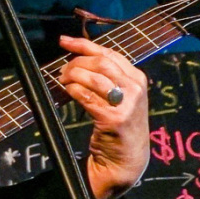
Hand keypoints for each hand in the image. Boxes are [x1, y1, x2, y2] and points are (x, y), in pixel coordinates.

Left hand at [59, 35, 149, 198]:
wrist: (126, 157)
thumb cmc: (117, 124)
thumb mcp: (119, 96)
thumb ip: (105, 78)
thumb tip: (76, 58)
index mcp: (137, 78)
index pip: (109, 53)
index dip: (83, 45)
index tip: (63, 41)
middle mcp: (135, 88)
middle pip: (101, 62)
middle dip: (76, 62)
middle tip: (62, 71)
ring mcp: (126, 103)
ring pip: (94, 77)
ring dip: (72, 76)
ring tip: (62, 81)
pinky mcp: (113, 118)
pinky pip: (87, 96)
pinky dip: (73, 91)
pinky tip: (67, 92)